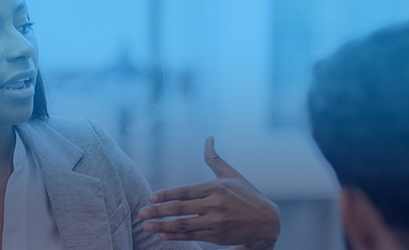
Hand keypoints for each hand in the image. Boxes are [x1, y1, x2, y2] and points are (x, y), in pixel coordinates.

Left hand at [139, 136, 279, 249]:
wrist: (267, 222)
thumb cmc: (247, 195)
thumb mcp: (232, 175)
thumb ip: (215, 158)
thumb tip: (209, 137)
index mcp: (216, 188)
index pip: (185, 191)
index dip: (166, 195)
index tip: (151, 198)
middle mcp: (214, 205)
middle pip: (180, 209)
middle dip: (158, 211)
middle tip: (141, 214)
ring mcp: (216, 222)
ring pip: (184, 225)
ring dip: (163, 226)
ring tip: (147, 227)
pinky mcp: (217, 236)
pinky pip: (192, 236)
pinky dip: (176, 236)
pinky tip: (163, 235)